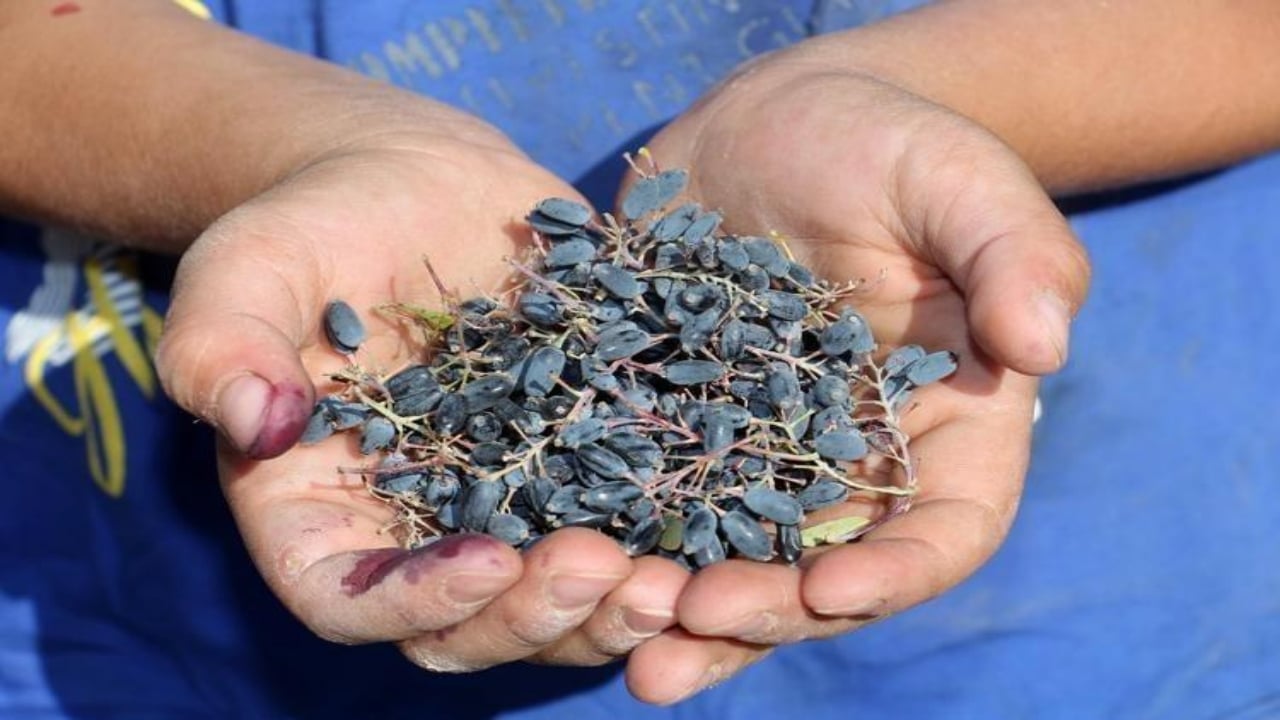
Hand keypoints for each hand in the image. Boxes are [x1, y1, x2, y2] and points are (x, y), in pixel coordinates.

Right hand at [154, 111, 686, 672]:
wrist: (417, 184)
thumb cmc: (314, 226)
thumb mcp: (248, 267)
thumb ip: (224, 343)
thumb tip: (253, 422)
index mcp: (320, 516)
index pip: (349, 599)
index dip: (413, 603)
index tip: (485, 562)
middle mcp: (415, 537)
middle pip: (469, 626)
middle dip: (538, 617)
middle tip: (608, 572)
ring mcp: (505, 512)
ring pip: (556, 604)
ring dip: (615, 610)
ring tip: (676, 580)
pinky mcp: (581, 471)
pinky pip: (625, 532)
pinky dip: (671, 548)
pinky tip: (726, 528)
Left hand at [618, 51, 1089, 702]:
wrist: (776, 122)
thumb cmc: (889, 143)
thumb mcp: (961, 180)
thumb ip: (1015, 254)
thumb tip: (1043, 347)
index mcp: (947, 428)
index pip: (944, 530)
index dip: (895, 574)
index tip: (830, 592)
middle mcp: (857, 466)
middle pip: (826, 573)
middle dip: (766, 611)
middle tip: (695, 618)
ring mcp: (763, 459)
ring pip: (735, 563)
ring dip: (686, 617)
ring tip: (630, 654)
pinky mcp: (684, 433)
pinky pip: (654, 507)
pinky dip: (621, 548)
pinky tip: (567, 571)